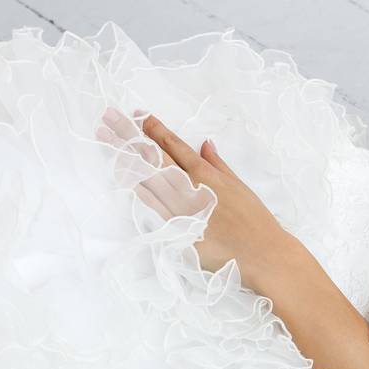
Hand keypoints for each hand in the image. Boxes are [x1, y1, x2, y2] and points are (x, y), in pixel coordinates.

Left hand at [94, 107, 292, 293]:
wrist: (264, 254)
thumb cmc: (256, 222)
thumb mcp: (240, 187)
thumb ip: (218, 164)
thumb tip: (204, 143)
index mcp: (207, 174)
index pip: (175, 146)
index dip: (155, 129)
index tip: (137, 114)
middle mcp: (191, 187)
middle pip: (154, 156)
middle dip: (130, 135)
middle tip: (109, 115)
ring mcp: (182, 208)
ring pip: (147, 176)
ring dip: (124, 156)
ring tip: (104, 137)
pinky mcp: (178, 230)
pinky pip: (151, 206)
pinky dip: (135, 187)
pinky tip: (120, 173)